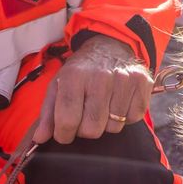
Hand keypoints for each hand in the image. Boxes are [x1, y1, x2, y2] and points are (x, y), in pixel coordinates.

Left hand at [33, 34, 151, 144]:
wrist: (109, 45)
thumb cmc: (81, 70)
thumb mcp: (58, 85)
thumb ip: (48, 113)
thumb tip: (40, 139)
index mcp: (74, 76)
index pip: (67, 119)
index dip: (63, 134)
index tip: (64, 132)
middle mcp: (100, 76)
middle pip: (92, 129)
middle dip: (85, 129)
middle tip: (85, 115)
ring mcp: (124, 79)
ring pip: (114, 127)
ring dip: (106, 123)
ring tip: (103, 105)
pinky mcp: (142, 83)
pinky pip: (133, 118)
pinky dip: (125, 116)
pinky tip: (118, 102)